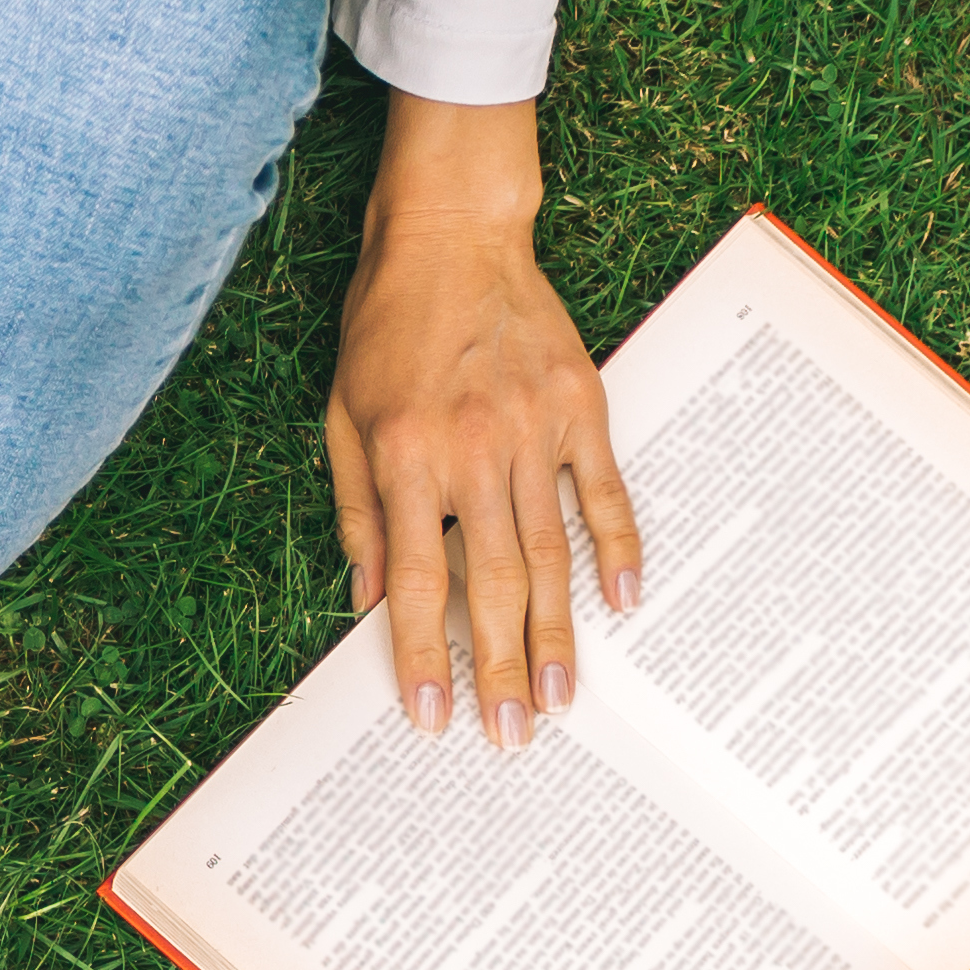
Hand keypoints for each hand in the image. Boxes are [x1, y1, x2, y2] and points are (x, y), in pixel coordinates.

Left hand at [323, 92, 644, 747]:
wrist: (452, 233)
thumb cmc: (386, 326)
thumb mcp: (342, 415)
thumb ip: (357, 510)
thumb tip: (367, 596)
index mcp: (405, 458)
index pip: (416, 582)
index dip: (422, 657)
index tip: (433, 719)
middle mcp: (472, 450)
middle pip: (492, 582)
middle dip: (501, 667)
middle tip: (512, 736)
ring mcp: (533, 429)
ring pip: (550, 552)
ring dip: (558, 632)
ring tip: (562, 698)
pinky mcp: (581, 406)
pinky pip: (605, 491)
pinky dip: (619, 548)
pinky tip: (626, 603)